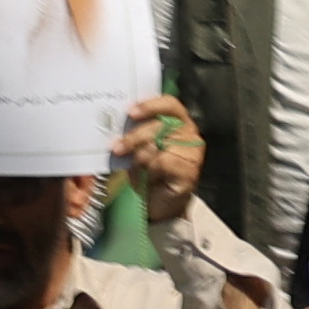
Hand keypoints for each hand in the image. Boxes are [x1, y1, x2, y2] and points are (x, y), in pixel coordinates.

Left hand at [115, 91, 205, 227]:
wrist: (160, 203)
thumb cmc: (149, 172)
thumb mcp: (139, 149)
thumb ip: (135, 134)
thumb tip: (115, 125)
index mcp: (179, 123)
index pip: (170, 104)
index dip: (150, 105)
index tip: (130, 112)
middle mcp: (190, 134)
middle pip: (161, 124)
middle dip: (135, 136)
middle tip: (117, 147)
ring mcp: (193, 153)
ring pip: (159, 145)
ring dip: (141, 158)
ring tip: (136, 168)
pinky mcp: (190, 171)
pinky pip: (163, 162)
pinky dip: (150, 170)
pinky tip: (150, 177)